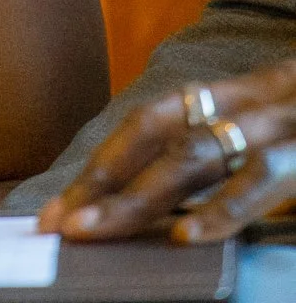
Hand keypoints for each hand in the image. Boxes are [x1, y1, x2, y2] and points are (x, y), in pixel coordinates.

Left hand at [39, 58, 295, 241]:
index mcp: (236, 95)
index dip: (105, 160)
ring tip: (99, 232)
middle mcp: (251, 103)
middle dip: (106, 183)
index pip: (152, 121)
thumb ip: (228, 155)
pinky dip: (226, 210)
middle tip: (61, 226)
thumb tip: (165, 207)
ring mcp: (282, 125)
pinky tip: (192, 238)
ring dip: (142, 196)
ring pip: (199, 156)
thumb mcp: (273, 122)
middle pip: (161, 138)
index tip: (63, 206)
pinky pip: (263, 182)